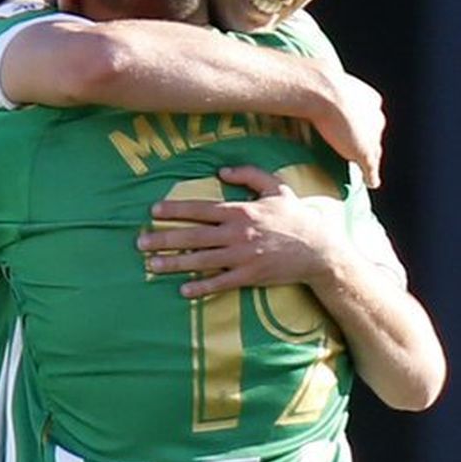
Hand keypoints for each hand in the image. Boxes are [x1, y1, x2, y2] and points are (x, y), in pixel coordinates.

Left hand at [137, 164, 346, 297]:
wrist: (321, 251)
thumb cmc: (296, 218)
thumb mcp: (277, 188)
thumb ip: (249, 175)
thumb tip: (220, 171)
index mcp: (241, 212)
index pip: (200, 210)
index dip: (175, 210)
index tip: (153, 211)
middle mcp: (237, 234)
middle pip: (193, 236)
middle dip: (164, 239)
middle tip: (139, 242)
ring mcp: (243, 257)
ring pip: (201, 260)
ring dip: (173, 264)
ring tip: (151, 265)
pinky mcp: (250, 276)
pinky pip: (221, 282)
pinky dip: (201, 287)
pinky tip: (182, 290)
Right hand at [309, 68, 383, 187]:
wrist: (321, 90)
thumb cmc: (316, 82)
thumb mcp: (322, 80)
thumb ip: (320, 85)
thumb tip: (298, 77)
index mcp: (371, 99)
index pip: (371, 117)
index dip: (363, 125)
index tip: (354, 130)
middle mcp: (376, 116)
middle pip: (375, 134)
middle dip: (367, 141)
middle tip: (355, 149)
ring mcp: (372, 135)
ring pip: (374, 151)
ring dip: (369, 159)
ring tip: (363, 168)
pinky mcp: (365, 151)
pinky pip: (371, 167)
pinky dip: (371, 176)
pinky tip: (371, 181)